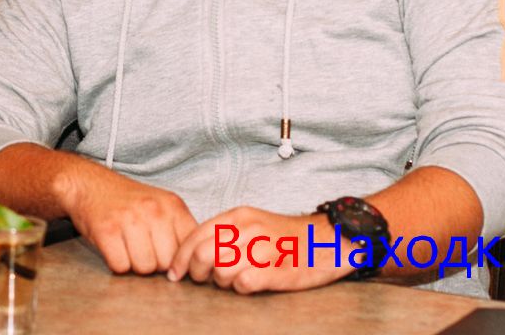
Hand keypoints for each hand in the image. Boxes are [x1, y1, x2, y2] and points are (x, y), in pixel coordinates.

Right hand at [57, 163, 196, 275]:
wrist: (89, 185)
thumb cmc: (127, 201)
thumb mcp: (161, 205)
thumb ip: (179, 230)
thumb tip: (192, 264)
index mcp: (173, 205)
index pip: (189, 248)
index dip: (179, 259)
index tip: (167, 257)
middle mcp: (154, 210)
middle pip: (167, 263)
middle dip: (155, 262)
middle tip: (141, 246)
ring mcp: (130, 219)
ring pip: (145, 268)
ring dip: (134, 263)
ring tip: (127, 245)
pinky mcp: (107, 230)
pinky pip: (120, 266)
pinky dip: (115, 262)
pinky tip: (113, 246)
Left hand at [170, 207, 351, 293]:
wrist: (329, 239)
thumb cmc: (285, 237)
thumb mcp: (251, 224)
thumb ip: (223, 234)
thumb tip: (191, 254)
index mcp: (238, 216)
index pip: (196, 236)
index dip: (180, 258)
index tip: (175, 273)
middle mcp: (249, 228)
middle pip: (204, 254)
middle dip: (198, 273)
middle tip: (206, 280)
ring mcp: (265, 247)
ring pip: (222, 271)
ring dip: (222, 282)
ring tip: (235, 280)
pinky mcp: (279, 269)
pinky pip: (245, 282)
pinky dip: (242, 287)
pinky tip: (250, 283)